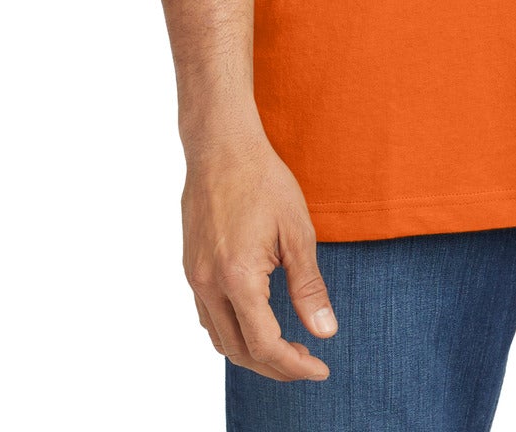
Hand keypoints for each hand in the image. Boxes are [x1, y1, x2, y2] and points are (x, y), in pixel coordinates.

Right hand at [182, 127, 338, 379]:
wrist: (221, 145)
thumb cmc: (263, 180)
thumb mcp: (297, 232)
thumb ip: (308, 287)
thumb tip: (325, 332)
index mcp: (238, 277)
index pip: (265, 345)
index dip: (295, 366)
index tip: (320, 369)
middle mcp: (209, 284)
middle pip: (240, 351)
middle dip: (276, 366)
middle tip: (308, 361)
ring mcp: (195, 277)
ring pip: (220, 339)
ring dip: (252, 353)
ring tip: (286, 346)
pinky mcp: (190, 267)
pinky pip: (208, 317)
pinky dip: (232, 331)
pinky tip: (257, 319)